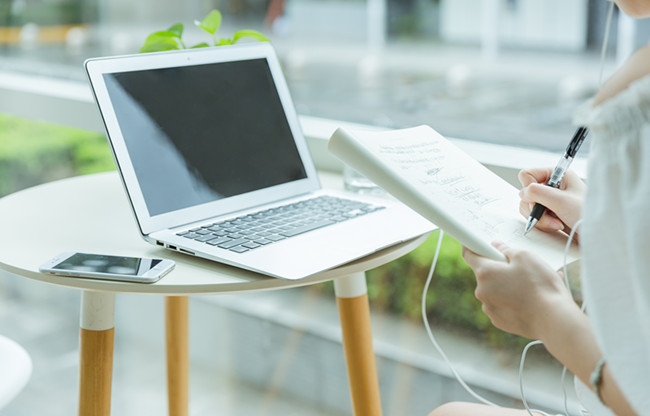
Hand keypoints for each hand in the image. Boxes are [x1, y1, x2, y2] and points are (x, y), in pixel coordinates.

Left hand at [462, 242, 577, 339]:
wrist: (553, 320)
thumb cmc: (540, 286)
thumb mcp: (526, 257)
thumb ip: (507, 249)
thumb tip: (497, 247)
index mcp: (485, 272)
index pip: (469, 255)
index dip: (471, 246)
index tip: (474, 243)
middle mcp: (482, 291)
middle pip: (485, 274)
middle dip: (499, 268)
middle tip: (518, 267)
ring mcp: (489, 308)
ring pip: (495, 290)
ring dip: (507, 285)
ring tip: (530, 285)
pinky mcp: (499, 321)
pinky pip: (502, 305)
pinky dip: (512, 300)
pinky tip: (530, 299)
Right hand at [518, 168, 584, 237]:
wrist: (599, 234)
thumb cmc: (587, 214)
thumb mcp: (561, 201)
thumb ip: (538, 193)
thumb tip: (522, 193)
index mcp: (557, 175)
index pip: (528, 175)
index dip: (529, 188)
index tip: (539, 199)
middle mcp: (553, 186)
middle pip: (526, 193)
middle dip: (536, 208)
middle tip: (550, 215)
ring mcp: (550, 200)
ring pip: (528, 207)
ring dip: (539, 218)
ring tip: (556, 224)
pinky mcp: (550, 213)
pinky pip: (534, 216)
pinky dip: (542, 224)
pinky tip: (556, 226)